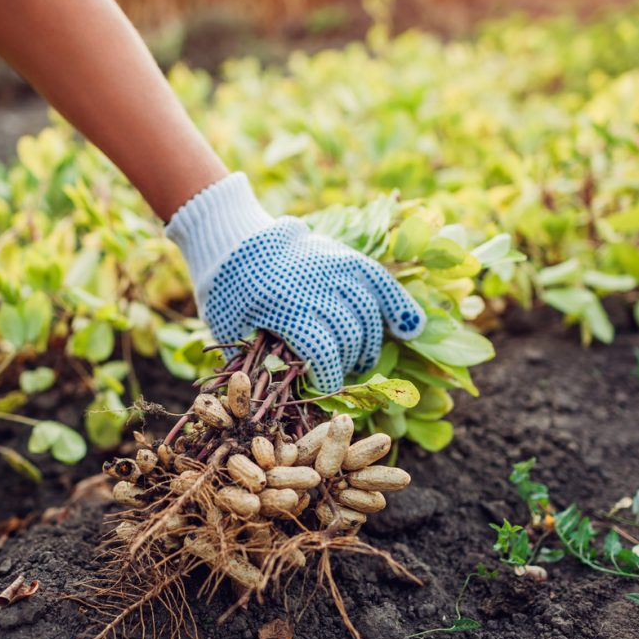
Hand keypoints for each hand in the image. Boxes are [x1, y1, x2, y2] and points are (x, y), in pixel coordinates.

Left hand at [166, 173, 424, 392]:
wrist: (232, 240)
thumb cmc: (228, 293)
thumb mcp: (231, 329)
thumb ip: (254, 361)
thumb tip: (279, 397)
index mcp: (284, 306)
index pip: (323, 352)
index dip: (329, 378)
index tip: (325, 391)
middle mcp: (315, 285)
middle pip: (350, 335)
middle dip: (347, 363)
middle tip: (339, 374)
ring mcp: (334, 267)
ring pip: (368, 313)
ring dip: (369, 343)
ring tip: (360, 360)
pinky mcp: (345, 256)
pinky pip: (380, 282)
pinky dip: (399, 305)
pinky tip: (410, 328)